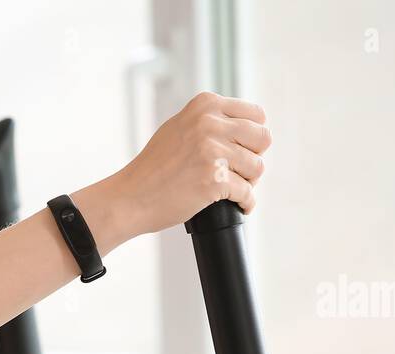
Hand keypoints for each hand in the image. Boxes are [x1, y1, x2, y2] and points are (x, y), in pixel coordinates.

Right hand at [118, 91, 270, 235]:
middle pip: (263, 139)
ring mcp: (212, 151)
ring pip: (257, 168)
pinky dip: (245, 203)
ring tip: (232, 190)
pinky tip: (238, 206)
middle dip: (254, 158)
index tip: (243, 151)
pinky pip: (247, 193)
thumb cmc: (153, 168)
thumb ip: (208, 121)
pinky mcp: (214, 179)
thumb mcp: (179, 128)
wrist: (131, 197)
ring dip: (248, 183)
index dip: (253, 137)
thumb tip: (245, 126)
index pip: (256, 115)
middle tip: (239, 173)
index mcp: (205, 105)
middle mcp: (210, 123)